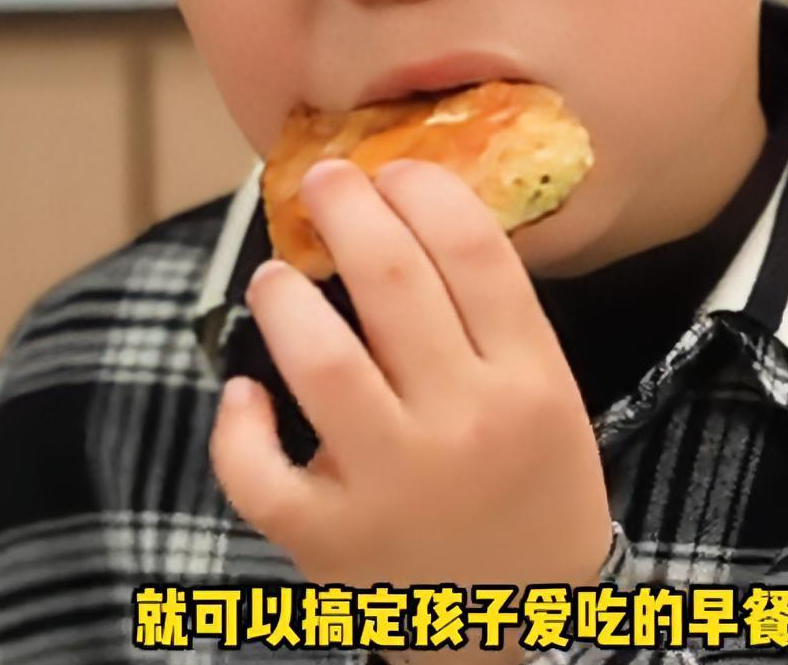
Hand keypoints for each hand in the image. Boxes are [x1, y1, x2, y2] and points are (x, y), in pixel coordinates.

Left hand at [209, 156, 611, 625]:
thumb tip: (410, 212)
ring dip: (286, 301)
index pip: (474, 253)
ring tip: (276, 277)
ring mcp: (394, 487)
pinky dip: (238, 429)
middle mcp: (465, 426)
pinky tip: (244, 396)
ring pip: (321, 364)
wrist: (522, 627)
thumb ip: (493, 317)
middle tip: (324, 179)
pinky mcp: (332, 544)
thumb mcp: (549, 395)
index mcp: (530, 382)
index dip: (425, 190)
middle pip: (395, 285)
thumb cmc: (532, 485)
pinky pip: (262, 475)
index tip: (396, 168)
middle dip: (348, 211)